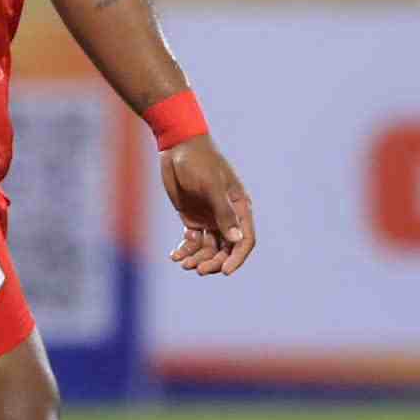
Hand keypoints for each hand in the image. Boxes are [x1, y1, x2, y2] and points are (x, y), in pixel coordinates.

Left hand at [161, 135, 254, 275]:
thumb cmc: (199, 162)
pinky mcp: (191, 218)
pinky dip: (185, 250)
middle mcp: (226, 216)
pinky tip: (175, 256)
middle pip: (226, 249)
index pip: (245, 240)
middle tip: (198, 269)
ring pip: (208, 248)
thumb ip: (224, 213)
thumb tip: (236, 240)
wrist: (177, 147)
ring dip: (197, 258)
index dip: (237, 258)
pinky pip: (191, 241)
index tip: (224, 271)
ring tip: (183, 263)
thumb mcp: (212, 186)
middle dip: (214, 262)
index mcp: (239, 208)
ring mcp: (209, 218)